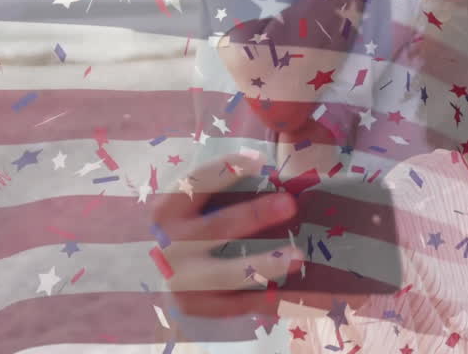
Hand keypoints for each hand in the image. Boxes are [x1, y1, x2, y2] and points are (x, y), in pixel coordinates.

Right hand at [150, 153, 303, 318]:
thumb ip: (233, 185)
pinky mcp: (196, 306)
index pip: (195, 184)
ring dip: (262, 264)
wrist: (172, 271)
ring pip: (224, 274)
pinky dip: (264, 297)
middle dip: (253, 215)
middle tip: (289, 204)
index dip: (225, 170)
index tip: (259, 160)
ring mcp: (181, 280)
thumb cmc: (201, 223)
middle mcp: (170, 245)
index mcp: (169, 210)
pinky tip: (291, 291)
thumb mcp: (203, 201)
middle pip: (215, 228)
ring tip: (298, 257)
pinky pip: (235, 304)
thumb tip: (288, 168)